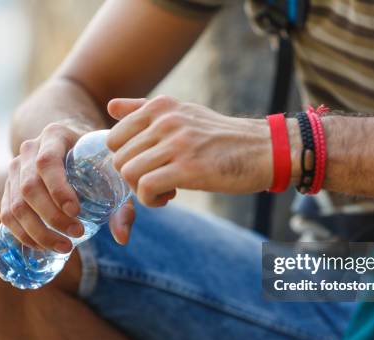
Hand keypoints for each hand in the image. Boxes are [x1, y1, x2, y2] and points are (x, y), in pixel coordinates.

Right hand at [1, 123, 135, 252]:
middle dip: (52, 216)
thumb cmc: (97, 159)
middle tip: (78, 234)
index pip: (47, 162)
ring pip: (16, 205)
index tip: (77, 211)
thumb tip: (122, 238)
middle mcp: (29, 149)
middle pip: (29, 187)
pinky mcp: (9, 187)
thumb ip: (122, 205)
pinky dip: (23, 234)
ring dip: (38, 231)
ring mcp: (15, 168)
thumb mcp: (114, 174)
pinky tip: (44, 247)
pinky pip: (7, 214)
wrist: (73, 145)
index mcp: (54, 135)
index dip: (58, 189)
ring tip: (65, 246)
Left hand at [106, 96, 297, 206]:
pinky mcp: (188, 168)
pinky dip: (151, 200)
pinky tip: (169, 196)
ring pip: (129, 173)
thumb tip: (110, 106)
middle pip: (119, 158)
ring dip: (141, 190)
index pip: (113, 137)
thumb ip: (143, 110)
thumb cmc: (221, 136)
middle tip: (156, 180)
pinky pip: (147, 188)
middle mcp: (165, 121)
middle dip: (132, 177)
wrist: (263, 150)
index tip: (146, 166)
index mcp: (160, 107)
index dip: (125, 159)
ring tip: (164, 190)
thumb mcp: (183, 112)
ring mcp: (177, 144)